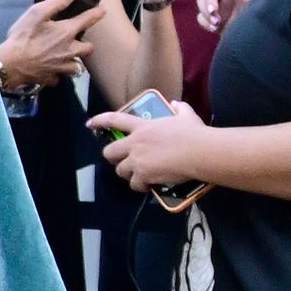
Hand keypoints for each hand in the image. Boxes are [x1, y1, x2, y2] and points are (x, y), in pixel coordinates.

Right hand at [0, 0, 100, 90]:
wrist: (11, 63)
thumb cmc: (23, 36)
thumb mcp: (36, 13)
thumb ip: (56, 2)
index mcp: (67, 32)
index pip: (87, 20)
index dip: (96, 14)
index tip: (102, 11)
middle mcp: (70, 50)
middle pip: (88, 49)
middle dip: (86, 45)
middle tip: (78, 41)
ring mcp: (61, 67)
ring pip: (76, 67)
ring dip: (73, 62)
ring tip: (66, 58)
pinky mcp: (51, 78)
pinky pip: (58, 77)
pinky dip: (56, 74)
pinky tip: (50, 70)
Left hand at [88, 101, 209, 191]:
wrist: (200, 152)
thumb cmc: (194, 133)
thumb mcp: (186, 116)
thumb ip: (179, 109)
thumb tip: (176, 104)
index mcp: (142, 126)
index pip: (115, 120)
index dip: (100, 121)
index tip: (90, 124)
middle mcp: (135, 142)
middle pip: (110, 151)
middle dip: (114, 157)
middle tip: (124, 161)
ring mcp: (137, 159)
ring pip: (120, 170)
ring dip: (128, 174)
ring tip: (139, 176)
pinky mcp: (143, 174)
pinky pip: (135, 184)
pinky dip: (140, 186)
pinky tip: (149, 186)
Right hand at [192, 0, 268, 31]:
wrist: (260, 43)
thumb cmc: (265, 13)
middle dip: (207, 0)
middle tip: (214, 14)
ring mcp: (220, 6)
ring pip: (201, 3)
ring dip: (206, 13)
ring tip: (217, 24)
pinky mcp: (215, 21)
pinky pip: (201, 17)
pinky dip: (206, 23)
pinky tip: (216, 29)